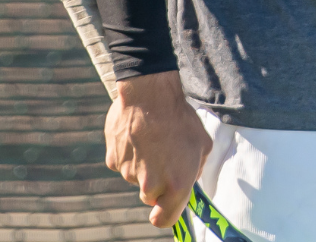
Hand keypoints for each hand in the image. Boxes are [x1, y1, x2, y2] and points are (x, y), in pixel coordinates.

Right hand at [105, 70, 212, 227]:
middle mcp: (151, 185)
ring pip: (135, 177)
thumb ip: (195, 169)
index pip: (164, 220)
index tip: (165, 208)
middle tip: (164, 157)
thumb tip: (189, 177)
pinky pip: (122, 163)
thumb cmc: (180, 118)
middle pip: (150, 196)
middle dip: (157, 183)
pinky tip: (137, 134)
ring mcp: (129, 174)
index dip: (165, 215)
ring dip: (143, 164)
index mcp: (176, 185)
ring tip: (152, 138)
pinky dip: (128, 153)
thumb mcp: (202, 144)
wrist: (149, 95)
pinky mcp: (113, 161)